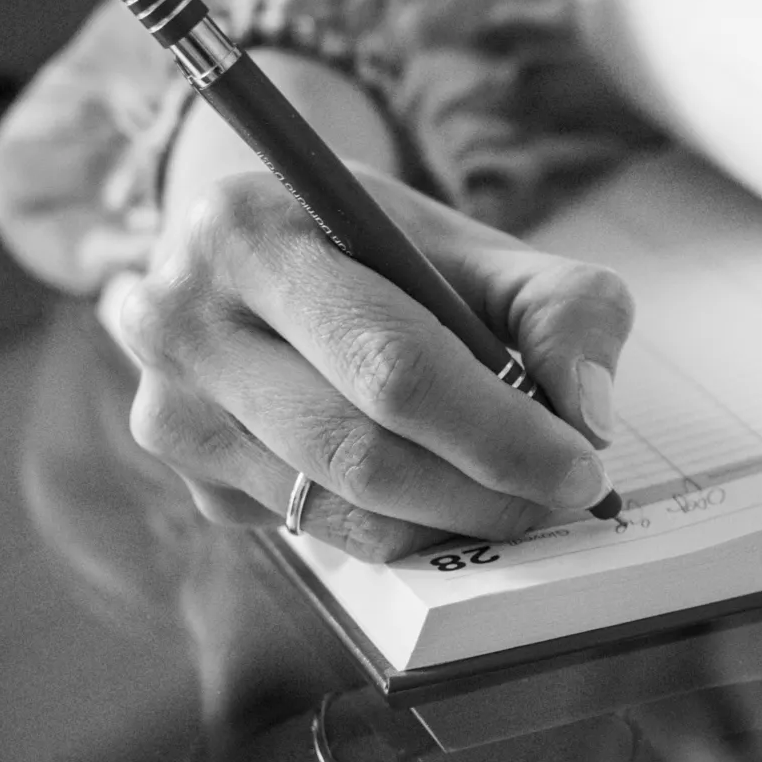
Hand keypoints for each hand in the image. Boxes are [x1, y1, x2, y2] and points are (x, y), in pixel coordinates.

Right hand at [116, 165, 632, 562]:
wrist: (272, 248)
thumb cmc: (386, 249)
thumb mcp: (478, 245)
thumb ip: (562, 307)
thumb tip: (590, 414)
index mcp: (250, 231)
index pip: (391, 362)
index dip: (498, 430)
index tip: (582, 466)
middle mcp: (181, 320)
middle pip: (360, 450)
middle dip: (482, 490)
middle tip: (561, 497)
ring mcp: (172, 409)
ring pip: (337, 508)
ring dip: (447, 519)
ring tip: (516, 495)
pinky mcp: (189, 477)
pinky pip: (315, 530)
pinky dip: (397, 526)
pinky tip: (438, 488)